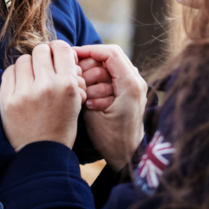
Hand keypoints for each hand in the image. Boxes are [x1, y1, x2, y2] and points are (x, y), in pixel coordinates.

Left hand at [0, 41, 84, 151]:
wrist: (42, 153)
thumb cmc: (61, 125)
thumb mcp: (76, 100)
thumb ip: (70, 75)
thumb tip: (59, 51)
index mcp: (66, 85)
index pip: (61, 48)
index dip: (58, 49)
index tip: (55, 55)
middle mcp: (46, 86)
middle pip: (40, 50)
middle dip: (43, 56)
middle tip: (43, 67)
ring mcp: (24, 93)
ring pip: (23, 59)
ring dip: (28, 65)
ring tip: (31, 78)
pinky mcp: (7, 100)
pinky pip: (8, 72)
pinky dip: (15, 75)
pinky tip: (20, 85)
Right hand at [73, 45, 146, 171]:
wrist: (128, 157)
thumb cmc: (111, 139)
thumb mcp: (92, 114)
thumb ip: (84, 89)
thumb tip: (72, 70)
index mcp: (130, 84)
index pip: (109, 53)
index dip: (88, 50)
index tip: (71, 56)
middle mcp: (136, 81)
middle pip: (109, 57)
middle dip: (89, 64)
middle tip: (74, 77)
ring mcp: (135, 85)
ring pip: (109, 66)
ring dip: (93, 74)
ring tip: (82, 90)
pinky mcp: (130, 91)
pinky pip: (112, 77)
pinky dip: (99, 82)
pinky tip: (89, 95)